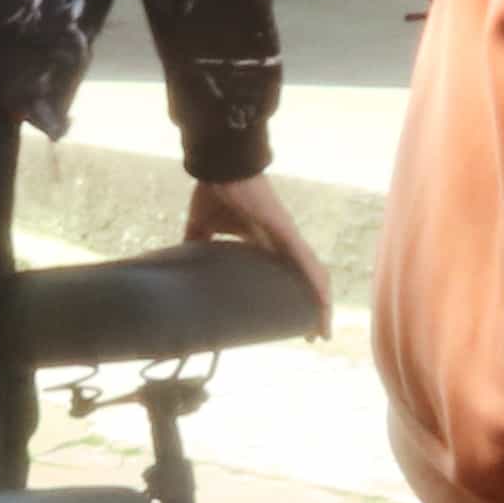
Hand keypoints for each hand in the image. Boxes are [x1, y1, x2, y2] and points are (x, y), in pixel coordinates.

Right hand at [186, 175, 332, 329]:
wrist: (221, 166)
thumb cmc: (216, 190)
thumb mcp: (201, 226)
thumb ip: (196, 244)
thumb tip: (179, 261)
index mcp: (265, 242)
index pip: (286, 275)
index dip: (292, 296)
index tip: (290, 322)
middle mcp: (282, 242)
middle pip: (306, 280)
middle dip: (312, 308)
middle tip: (312, 336)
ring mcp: (288, 238)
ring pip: (314, 276)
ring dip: (320, 304)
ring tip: (322, 333)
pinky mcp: (286, 233)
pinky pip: (308, 263)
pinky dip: (317, 286)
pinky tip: (324, 306)